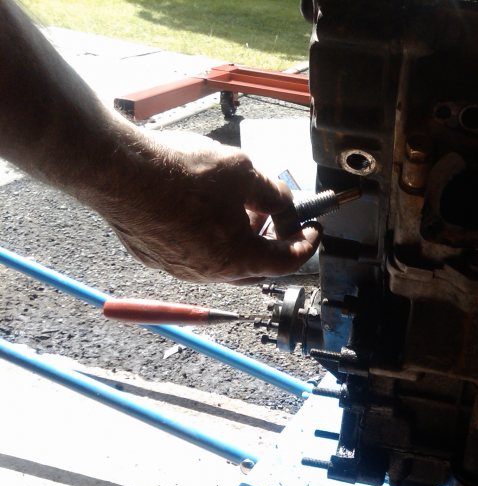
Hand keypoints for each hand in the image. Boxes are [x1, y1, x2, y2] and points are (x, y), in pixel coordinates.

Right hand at [100, 131, 320, 283]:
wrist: (116, 170)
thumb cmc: (180, 172)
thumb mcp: (243, 172)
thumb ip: (273, 194)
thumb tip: (284, 204)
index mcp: (237, 259)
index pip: (287, 261)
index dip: (306, 243)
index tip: (313, 228)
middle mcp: (209, 274)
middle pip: (255, 266)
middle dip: (272, 242)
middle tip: (278, 217)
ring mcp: (179, 269)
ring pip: (221, 261)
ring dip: (239, 240)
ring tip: (239, 207)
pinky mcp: (155, 258)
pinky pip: (192, 253)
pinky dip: (208, 237)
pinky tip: (202, 209)